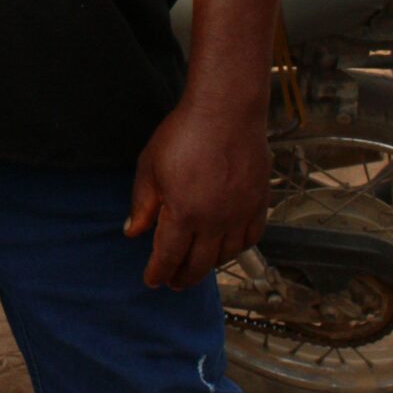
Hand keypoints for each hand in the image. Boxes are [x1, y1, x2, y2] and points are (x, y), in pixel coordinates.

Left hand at [125, 94, 269, 288]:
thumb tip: (133, 231)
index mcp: (183, 214)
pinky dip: (238, 248)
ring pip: (226, 255)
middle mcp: (214, 221)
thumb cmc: (184, 133)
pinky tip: (228, 246)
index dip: (159, 272)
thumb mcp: (150, 166)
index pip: (169, 256)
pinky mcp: (259, 203)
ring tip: (198, 264)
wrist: (226, 110)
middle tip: (174, 282)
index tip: (153, 280)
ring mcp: (240, 213)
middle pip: (199, 264)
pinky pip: (251, 237)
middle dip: (183, 277)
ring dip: (210, 265)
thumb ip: (142, 204)